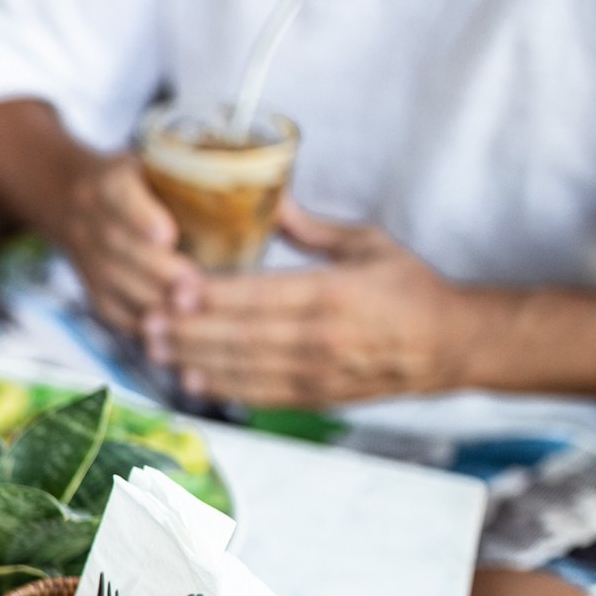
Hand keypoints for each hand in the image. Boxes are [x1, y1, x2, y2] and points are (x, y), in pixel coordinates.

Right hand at [52, 151, 198, 336]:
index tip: (167, 235)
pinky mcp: (88, 285)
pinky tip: (168, 331)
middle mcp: (89, 215)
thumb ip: (212, 180)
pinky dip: (137, 323)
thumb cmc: (139, 180)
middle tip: (193, 286)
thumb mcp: (161, 164)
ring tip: (188, 312)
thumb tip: (284, 208)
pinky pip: (108, 308)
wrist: (68, 195)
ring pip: (111, 280)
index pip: (120, 194)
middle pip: (116, 245)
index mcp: (110, 178)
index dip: (140, 216)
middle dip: (154, 269)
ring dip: (149, 299)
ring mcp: (83, 252)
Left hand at [149, 204, 463, 407]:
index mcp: (333, 293)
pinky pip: (259, 395)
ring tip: (153, 347)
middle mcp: (320, 338)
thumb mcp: (367, 244)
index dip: (212, 296)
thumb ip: (312, 228)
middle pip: (240, 335)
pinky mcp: (316, 397)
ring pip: (242, 368)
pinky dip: (222, 388)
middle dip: (187, 330)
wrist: (451, 346)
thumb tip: (268, 198)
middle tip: (144, 320)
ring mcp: (316, 372)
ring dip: (193, 358)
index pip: (259, 295)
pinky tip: (190, 378)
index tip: (174, 289)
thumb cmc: (410, 288)